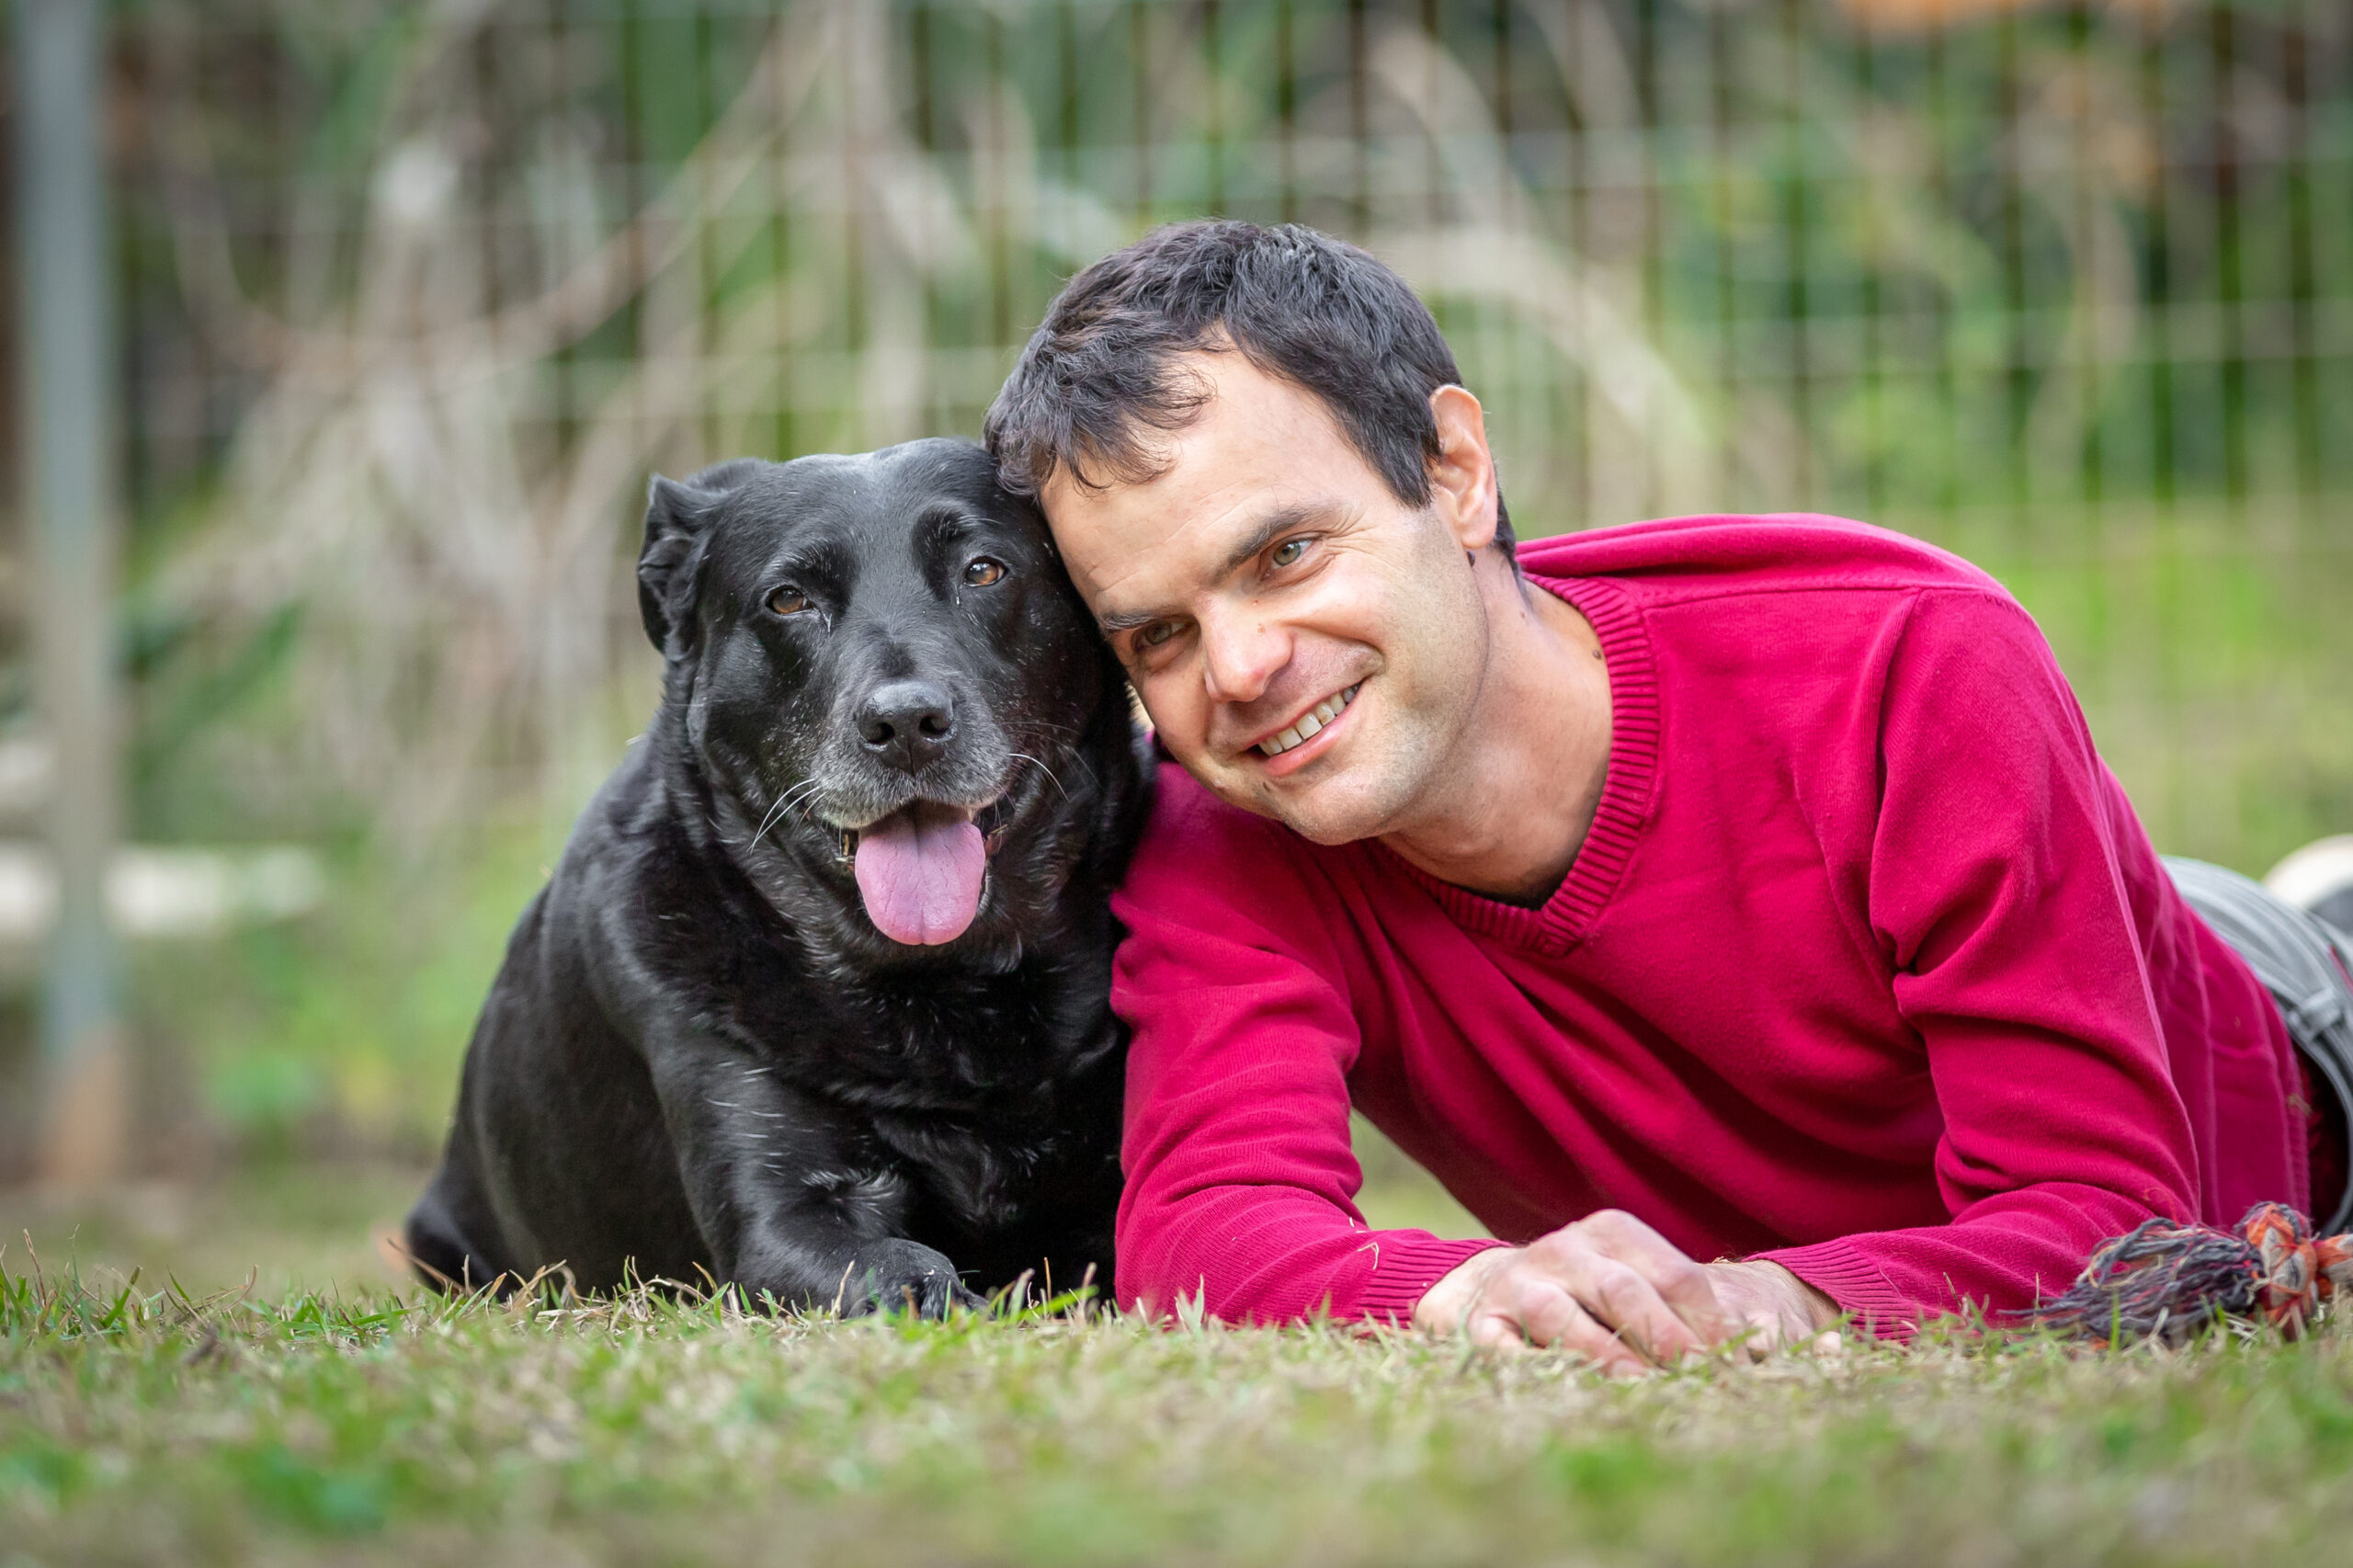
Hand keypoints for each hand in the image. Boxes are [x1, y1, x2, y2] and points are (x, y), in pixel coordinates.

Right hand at [1411, 1210, 1837, 1373]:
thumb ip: (1692, 1312)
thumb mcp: (1639, 1284)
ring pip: (1559, 1314)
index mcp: (1613, 1231)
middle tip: (1700, 1379)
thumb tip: (1778, 1349)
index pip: (1675, 1274)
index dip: (1711, 1321)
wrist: (1495, 1287)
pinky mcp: (1480, 1320)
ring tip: (1641, 1391)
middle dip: (1666, 1338)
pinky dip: (1528, 1366)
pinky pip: (1500, 1345)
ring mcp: (1518, 1281)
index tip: (1741, 1363)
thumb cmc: (1592, 1296)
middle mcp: (1565, 1248)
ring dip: (1603, 1356)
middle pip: (1622, 1289)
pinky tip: (1565, 1391)